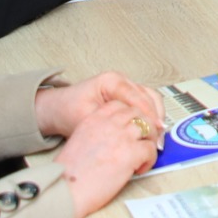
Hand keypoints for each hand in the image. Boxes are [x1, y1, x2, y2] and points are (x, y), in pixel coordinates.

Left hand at [35, 71, 163, 138]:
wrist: (59, 109)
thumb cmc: (69, 112)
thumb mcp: (87, 119)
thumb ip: (109, 123)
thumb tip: (131, 132)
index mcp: (111, 81)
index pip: (137, 96)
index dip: (148, 114)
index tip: (156, 129)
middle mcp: (121, 80)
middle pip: (148, 95)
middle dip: (156, 116)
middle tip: (159, 136)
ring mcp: (126, 86)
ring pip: (151, 98)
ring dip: (156, 116)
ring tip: (158, 135)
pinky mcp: (128, 96)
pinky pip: (146, 103)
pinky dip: (151, 116)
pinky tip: (152, 131)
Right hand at [57, 101, 161, 217]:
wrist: (66, 190)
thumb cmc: (70, 174)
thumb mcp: (80, 142)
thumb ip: (97, 134)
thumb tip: (115, 141)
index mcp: (94, 119)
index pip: (119, 105)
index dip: (130, 115)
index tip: (132, 127)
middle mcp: (109, 124)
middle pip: (137, 112)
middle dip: (144, 124)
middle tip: (144, 140)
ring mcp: (121, 136)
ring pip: (148, 127)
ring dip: (149, 140)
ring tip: (143, 155)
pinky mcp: (131, 153)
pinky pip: (151, 149)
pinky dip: (150, 159)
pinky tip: (139, 169)